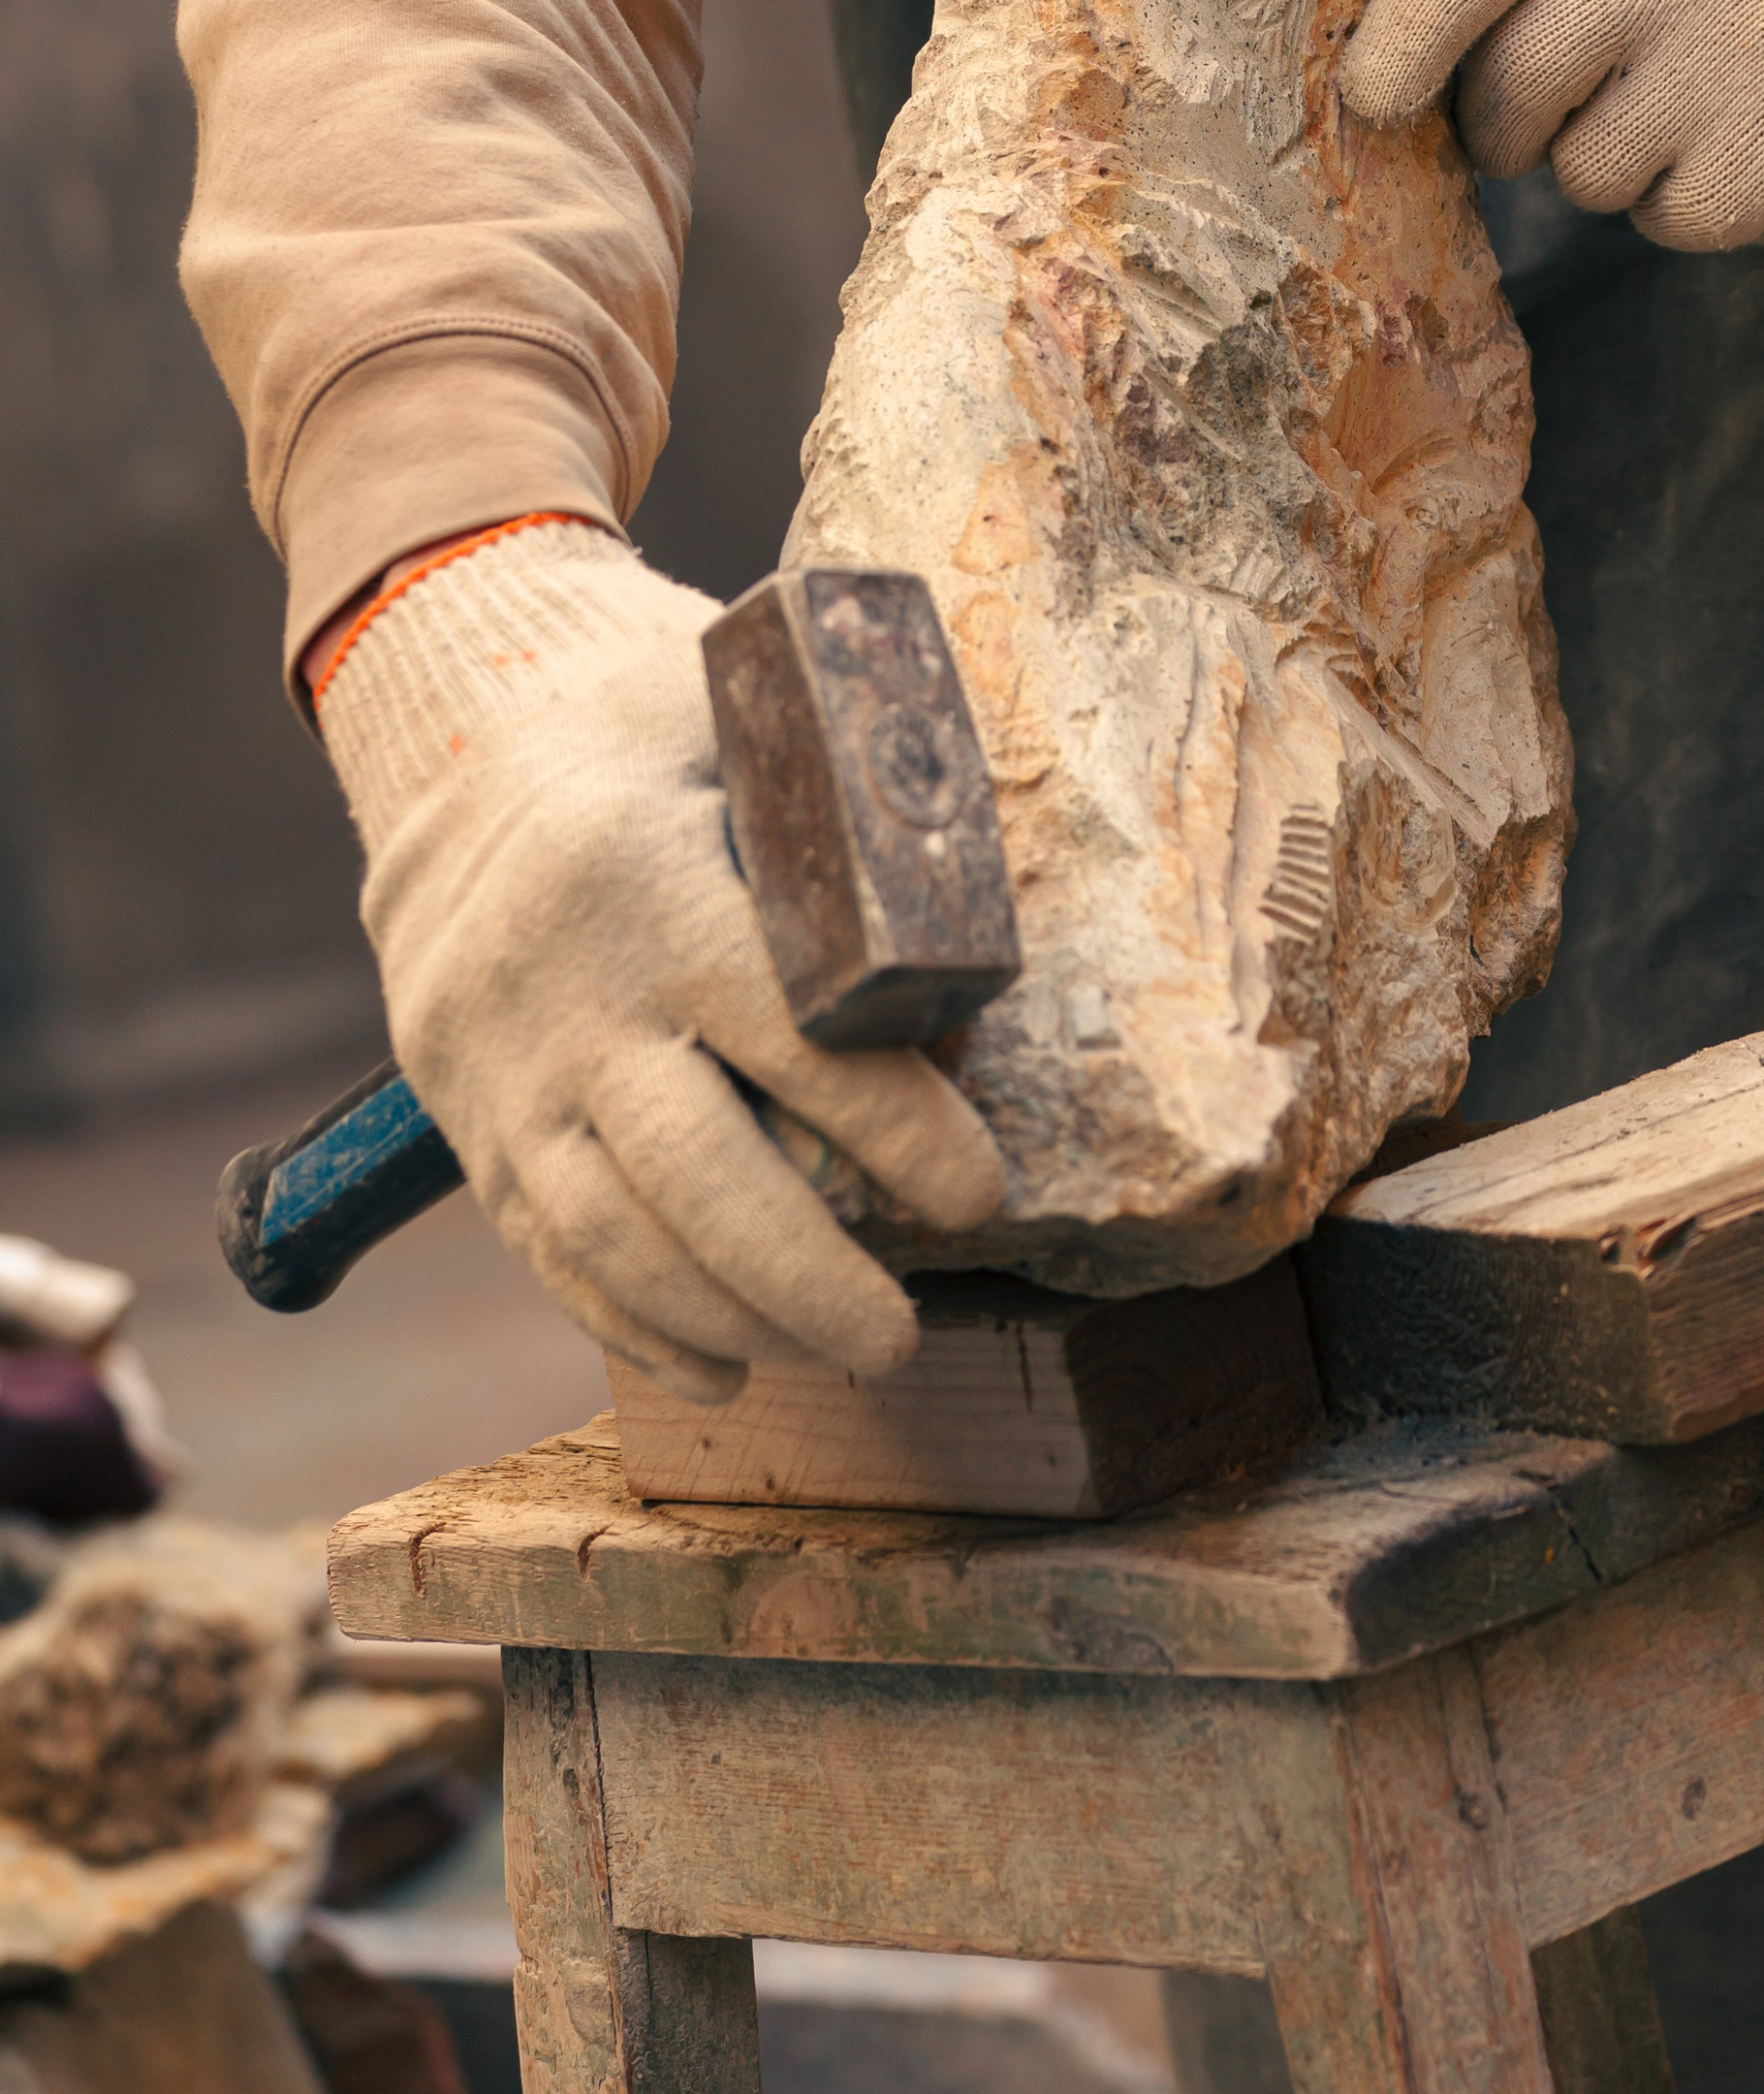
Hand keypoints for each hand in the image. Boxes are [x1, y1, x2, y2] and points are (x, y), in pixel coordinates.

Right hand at [316, 521, 1004, 1398]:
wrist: (454, 750)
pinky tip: (718, 1367)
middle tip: (901, 1336)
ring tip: (834, 1351)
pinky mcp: (469, 1120)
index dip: (899, 1131)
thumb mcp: (747, 726)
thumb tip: (979, 940)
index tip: (979, 1196)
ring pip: (615, 1240)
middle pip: (700, 1177)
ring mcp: (504, 1071)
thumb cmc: (649, 731)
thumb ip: (848, 825)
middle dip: (812, 1279)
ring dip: (732, 1320)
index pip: (797, 1040)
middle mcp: (572, 992)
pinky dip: (633, 1326)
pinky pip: (547, 1252)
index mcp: (660, 887)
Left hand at [1339, 0, 1763, 247]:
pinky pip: (1666, 219)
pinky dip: (1667, 212)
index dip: (1413, 26)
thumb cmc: (1639, 1)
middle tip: (1542, 122)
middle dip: (1503, 132)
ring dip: (1591, 175)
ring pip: (1589, 169)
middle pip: (1521, 78)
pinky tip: (1703, 153)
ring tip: (1645, 122)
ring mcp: (1749, 29)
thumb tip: (1359, 87)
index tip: (1369, 99)